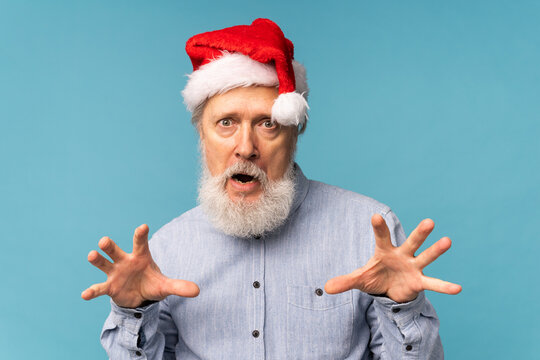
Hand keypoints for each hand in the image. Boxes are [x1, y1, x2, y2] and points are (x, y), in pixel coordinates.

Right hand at [81, 224, 199, 307]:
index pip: (141, 243)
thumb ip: (179, 286)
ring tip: (91, 255)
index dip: (141, 234)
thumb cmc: (152, 284)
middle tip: (103, 241)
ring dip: (97, 260)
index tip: (143, 226)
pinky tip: (85, 295)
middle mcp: (125, 261)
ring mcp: (115, 273)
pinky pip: (99, 288)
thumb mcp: (166, 286)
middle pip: (115, 250)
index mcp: (140, 256)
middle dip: (109, 246)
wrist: (139, 296)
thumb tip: (198, 291)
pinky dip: (92, 291)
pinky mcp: (109, 287)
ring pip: (104, 263)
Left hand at [324, 214, 461, 302]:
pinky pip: (433, 284)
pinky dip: (445, 286)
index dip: (378, 227)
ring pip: (426, 256)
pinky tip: (458, 288)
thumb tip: (326, 288)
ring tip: (448, 240)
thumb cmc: (376, 277)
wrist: (389, 290)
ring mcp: (413, 267)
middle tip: (429, 221)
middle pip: (412, 241)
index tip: (374, 216)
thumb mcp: (360, 279)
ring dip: (436, 250)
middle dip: (419, 233)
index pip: (381, 236)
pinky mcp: (419, 282)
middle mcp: (402, 255)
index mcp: (385, 250)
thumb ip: (345, 281)